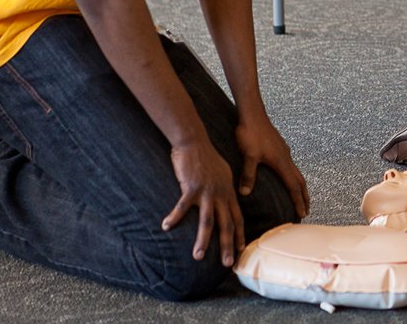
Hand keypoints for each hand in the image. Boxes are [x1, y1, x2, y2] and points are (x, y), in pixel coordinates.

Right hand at [163, 139, 244, 266]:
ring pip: (207, 221)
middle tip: (227, 264)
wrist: (195, 141)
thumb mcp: (222, 172)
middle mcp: (220, 194)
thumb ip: (224, 188)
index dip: (240, 234)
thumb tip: (227, 197)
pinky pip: (182, 206)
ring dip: (202, 240)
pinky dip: (174, 217)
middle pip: (226, 224)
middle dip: (227, 245)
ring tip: (198, 256)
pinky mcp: (191, 187)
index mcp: (228, 192)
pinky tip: (165, 226)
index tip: (240, 249)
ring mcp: (207, 191)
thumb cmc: (206, 157)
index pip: (238, 217)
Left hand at [235, 117, 309, 220]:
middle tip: (306, 211)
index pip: (293, 186)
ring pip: (296, 172)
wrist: (252, 113)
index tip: (302, 215)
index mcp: (281, 162)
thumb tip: (245, 193)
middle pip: (300, 181)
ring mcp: (284, 151)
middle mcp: (286, 157)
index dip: (298, 201)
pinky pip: (290, 165)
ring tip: (299, 196)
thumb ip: (248, 175)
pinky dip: (292, 175)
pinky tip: (285, 175)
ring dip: (299, 186)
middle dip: (304, 197)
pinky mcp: (280, 146)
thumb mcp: (248, 156)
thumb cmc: (250, 134)